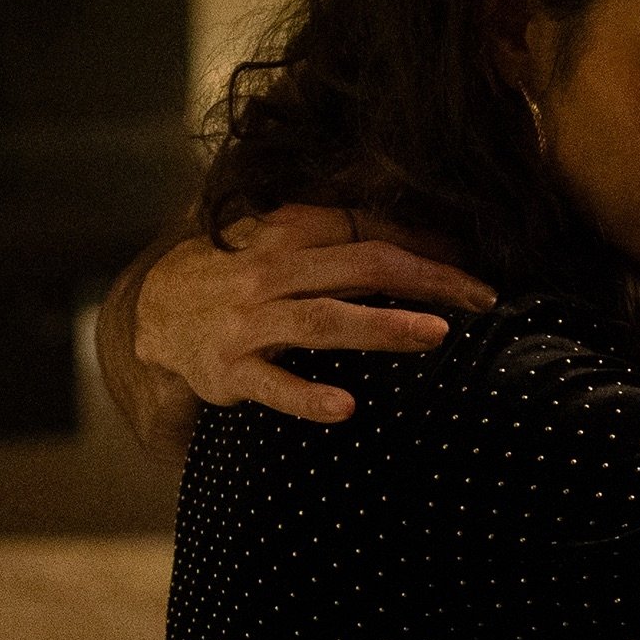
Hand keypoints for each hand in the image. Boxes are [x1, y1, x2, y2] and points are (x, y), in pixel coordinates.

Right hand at [134, 205, 494, 424]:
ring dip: (382, 327)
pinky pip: (273, 385)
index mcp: (291, 232)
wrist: (155, 311)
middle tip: (483, 299)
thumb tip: (426, 242)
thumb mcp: (283, 240)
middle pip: (362, 267)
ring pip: (325, 320)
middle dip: (429, 281)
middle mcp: (272, 272)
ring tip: (435, 335)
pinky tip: (347, 407)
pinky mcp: (229, 371)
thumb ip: (341, 237)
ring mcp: (249, 322)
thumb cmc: (240, 275)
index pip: (371, 231)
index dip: (428, 247)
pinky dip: (308, 396)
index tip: (476, 269)